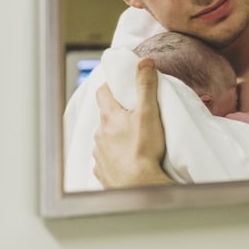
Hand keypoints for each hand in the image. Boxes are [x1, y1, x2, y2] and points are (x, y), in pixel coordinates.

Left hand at [92, 57, 171, 186]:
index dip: (112, 87)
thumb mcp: (149, 113)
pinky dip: (114, 157)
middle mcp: (100, 134)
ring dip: (115, 136)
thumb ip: (146, 86)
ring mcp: (99, 154)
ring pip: (105, 138)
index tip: (122, 87)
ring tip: (133, 140)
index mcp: (109, 117)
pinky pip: (106, 159)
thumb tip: (144, 61)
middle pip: (105, 116)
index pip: (103, 92)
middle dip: (117, 113)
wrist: (139, 187)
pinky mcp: (102, 171)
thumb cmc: (145, 150)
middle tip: (134, 115)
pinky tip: (127, 160)